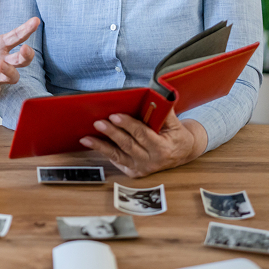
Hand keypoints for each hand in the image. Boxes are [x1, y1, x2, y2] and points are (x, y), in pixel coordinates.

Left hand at [80, 111, 207, 177]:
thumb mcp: (176, 124)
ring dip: (101, 146)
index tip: (115, 115)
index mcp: (162, 148)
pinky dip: (104, 152)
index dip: (128, 125)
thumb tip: (155, 96)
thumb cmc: (177, 136)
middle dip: (112, 133)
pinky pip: (116, 161)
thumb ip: (164, 112)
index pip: (142, 135)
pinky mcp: (134, 171)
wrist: (183, 153)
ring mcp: (141, 168)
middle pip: (128, 145)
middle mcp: (151, 161)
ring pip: (118, 156)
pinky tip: (93, 144)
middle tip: (98, 122)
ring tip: (86, 138)